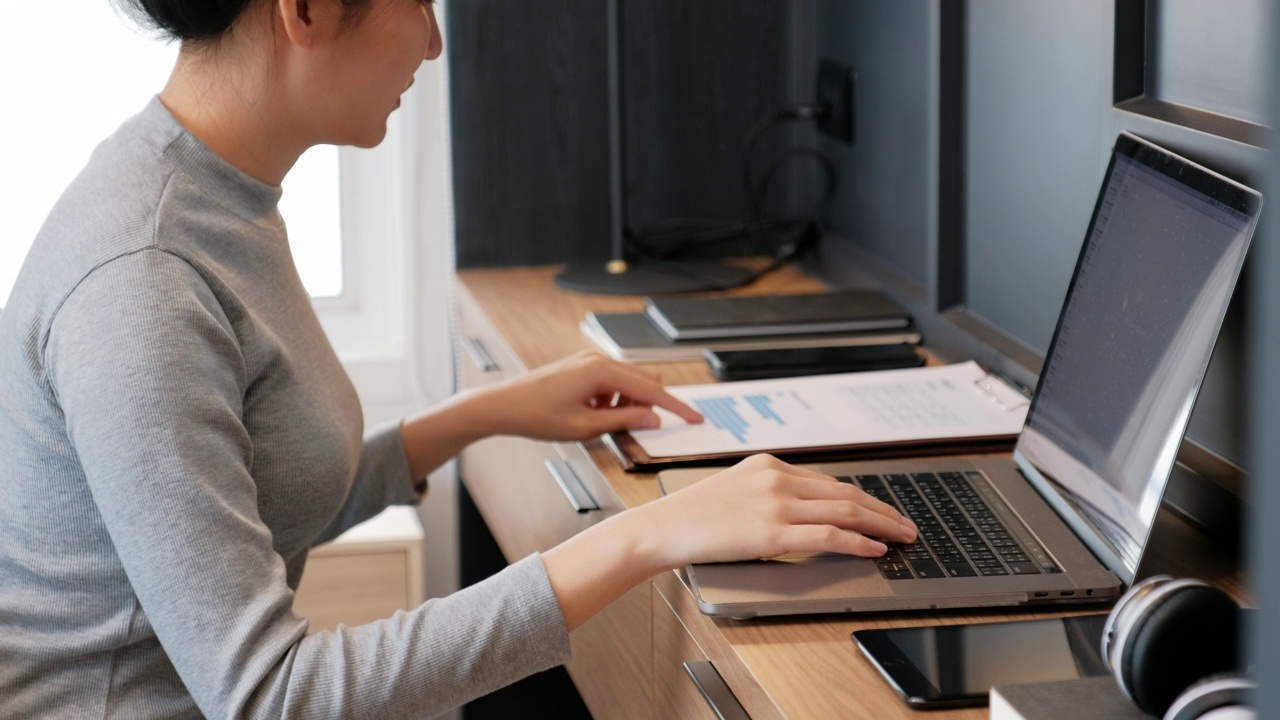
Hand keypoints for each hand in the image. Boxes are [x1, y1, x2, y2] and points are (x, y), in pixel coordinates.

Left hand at [474, 350, 702, 441]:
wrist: (503, 405)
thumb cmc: (537, 415)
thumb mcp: (585, 426)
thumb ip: (623, 421)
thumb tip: (652, 419)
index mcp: (601, 371)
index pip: (652, 390)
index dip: (675, 407)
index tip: (694, 418)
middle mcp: (598, 360)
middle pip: (645, 379)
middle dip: (650, 404)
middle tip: (644, 428)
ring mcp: (589, 361)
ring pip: (629, 381)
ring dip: (628, 403)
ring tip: (604, 424)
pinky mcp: (582, 367)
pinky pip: (612, 381)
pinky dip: (613, 399)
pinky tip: (594, 415)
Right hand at [634, 454, 916, 565]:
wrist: (662, 527)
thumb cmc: (692, 516)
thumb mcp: (735, 490)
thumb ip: (769, 493)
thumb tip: (805, 512)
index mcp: (768, 465)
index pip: (828, 481)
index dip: (862, 497)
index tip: (881, 509)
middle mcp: (776, 478)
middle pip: (845, 493)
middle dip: (881, 510)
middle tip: (905, 525)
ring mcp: (776, 504)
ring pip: (844, 511)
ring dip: (879, 525)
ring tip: (901, 537)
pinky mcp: (772, 533)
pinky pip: (828, 536)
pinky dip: (857, 542)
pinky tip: (873, 549)